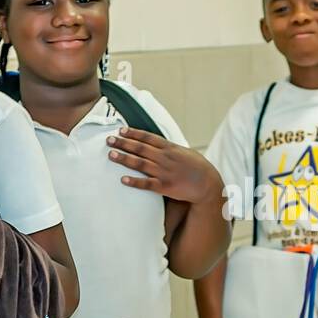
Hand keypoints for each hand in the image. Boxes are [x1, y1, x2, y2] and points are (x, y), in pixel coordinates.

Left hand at [107, 128, 223, 204]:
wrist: (208, 184)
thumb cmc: (197, 167)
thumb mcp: (184, 152)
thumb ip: (170, 148)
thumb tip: (158, 144)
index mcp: (170, 148)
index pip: (148, 137)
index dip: (133, 133)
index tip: (121, 130)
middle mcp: (165, 158)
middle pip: (140, 148)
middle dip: (123, 143)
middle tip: (109, 140)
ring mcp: (164, 172)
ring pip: (140, 164)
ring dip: (124, 158)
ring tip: (111, 154)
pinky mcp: (165, 187)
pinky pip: (147, 184)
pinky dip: (134, 181)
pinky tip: (123, 179)